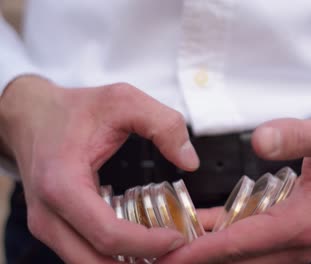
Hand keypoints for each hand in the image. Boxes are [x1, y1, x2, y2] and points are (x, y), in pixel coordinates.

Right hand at [0, 76, 199, 262]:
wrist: (30, 116)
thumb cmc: (71, 110)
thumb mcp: (123, 101)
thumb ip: (162, 124)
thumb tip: (189, 160)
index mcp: (62, 185)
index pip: (108, 235)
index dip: (149, 244)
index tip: (177, 237)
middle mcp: (49, 215)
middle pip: (97, 263)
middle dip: (142, 262)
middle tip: (177, 251)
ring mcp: (49, 227)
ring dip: (130, 262)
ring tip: (163, 248)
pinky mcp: (55, 229)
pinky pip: (87, 255)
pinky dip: (117, 257)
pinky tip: (144, 243)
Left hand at [157, 108, 310, 263]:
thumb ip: (296, 137)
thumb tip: (259, 140)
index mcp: (307, 221)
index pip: (242, 243)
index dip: (202, 251)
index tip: (170, 256)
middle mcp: (304, 239)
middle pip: (243, 258)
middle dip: (203, 257)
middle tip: (165, 251)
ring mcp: (306, 238)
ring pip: (252, 255)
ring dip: (217, 251)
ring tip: (182, 241)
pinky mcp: (306, 230)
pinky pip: (263, 242)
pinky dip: (235, 239)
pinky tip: (214, 226)